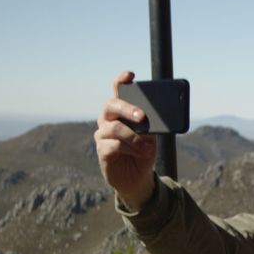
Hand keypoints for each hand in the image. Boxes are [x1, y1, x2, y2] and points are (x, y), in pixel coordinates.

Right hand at [94, 71, 157, 209]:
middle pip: (111, 105)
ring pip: (115, 128)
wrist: (138, 178)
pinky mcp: (102, 151)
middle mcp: (108, 120)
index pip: (118, 91)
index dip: (121, 81)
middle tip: (142, 117)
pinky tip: (139, 153)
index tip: (130, 75)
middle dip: (127, 108)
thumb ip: (149, 125)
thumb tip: (150, 119)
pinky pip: (113, 145)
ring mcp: (102, 135)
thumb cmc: (143, 152)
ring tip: (146, 147)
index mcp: (121, 112)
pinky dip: (130, 148)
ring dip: (133, 137)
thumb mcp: (151, 136)